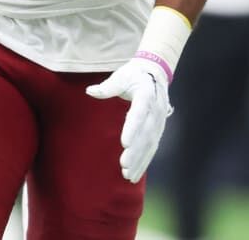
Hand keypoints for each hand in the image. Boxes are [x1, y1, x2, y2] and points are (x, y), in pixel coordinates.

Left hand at [86, 56, 172, 182]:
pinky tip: (134, 175)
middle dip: (136, 150)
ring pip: (150, 143)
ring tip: (128, 174)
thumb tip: (90, 91)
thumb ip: (107, 86)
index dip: (133, 128)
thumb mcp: (121, 76)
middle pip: (146, 132)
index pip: (140, 112)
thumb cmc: (134, 75)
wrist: (155, 73)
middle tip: (124, 165)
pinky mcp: (158, 129)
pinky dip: (144, 161)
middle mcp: (156, 109)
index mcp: (146, 93)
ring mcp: (159, 120)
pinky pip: (152, 147)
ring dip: (140, 160)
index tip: (124, 144)